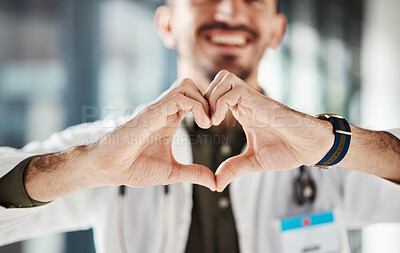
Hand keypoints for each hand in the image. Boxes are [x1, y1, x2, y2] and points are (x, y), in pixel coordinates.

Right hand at [91, 78, 215, 189]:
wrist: (109, 169)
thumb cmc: (133, 168)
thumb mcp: (172, 172)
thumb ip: (193, 174)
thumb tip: (214, 183)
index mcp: (169, 120)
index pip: (192, 99)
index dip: (208, 107)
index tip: (216, 126)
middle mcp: (163, 111)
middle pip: (190, 85)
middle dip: (208, 99)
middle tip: (214, 121)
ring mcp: (157, 110)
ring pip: (186, 85)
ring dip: (203, 101)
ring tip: (207, 123)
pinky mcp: (151, 113)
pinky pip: (178, 97)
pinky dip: (196, 106)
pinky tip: (201, 124)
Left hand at [205, 71, 333, 191]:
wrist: (312, 148)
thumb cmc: (288, 150)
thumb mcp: (254, 162)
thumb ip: (234, 168)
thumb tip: (216, 183)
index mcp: (244, 111)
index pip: (218, 93)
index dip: (205, 105)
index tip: (202, 126)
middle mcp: (247, 102)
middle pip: (219, 79)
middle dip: (205, 97)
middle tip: (203, 121)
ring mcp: (255, 100)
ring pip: (225, 79)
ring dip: (212, 98)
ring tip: (211, 121)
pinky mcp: (263, 102)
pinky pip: (236, 90)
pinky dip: (221, 103)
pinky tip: (219, 121)